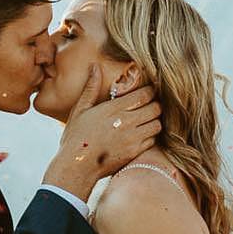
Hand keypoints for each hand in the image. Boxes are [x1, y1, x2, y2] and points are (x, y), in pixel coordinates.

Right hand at [46, 66, 162, 199]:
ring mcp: (132, 138)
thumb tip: (94, 67)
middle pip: (155, 108)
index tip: (147, 92)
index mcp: (114, 108)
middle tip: (148, 107)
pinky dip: (150, 137)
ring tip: (146, 121)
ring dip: (154, 121)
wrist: (76, 167)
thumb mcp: (80, 110)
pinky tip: (141, 136)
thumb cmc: (76, 137)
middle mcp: (126, 121)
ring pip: (157, 124)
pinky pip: (152, 140)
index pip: (144, 94)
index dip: (149, 91)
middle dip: (154, 105)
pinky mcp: (135, 152)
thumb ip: (90, 88)